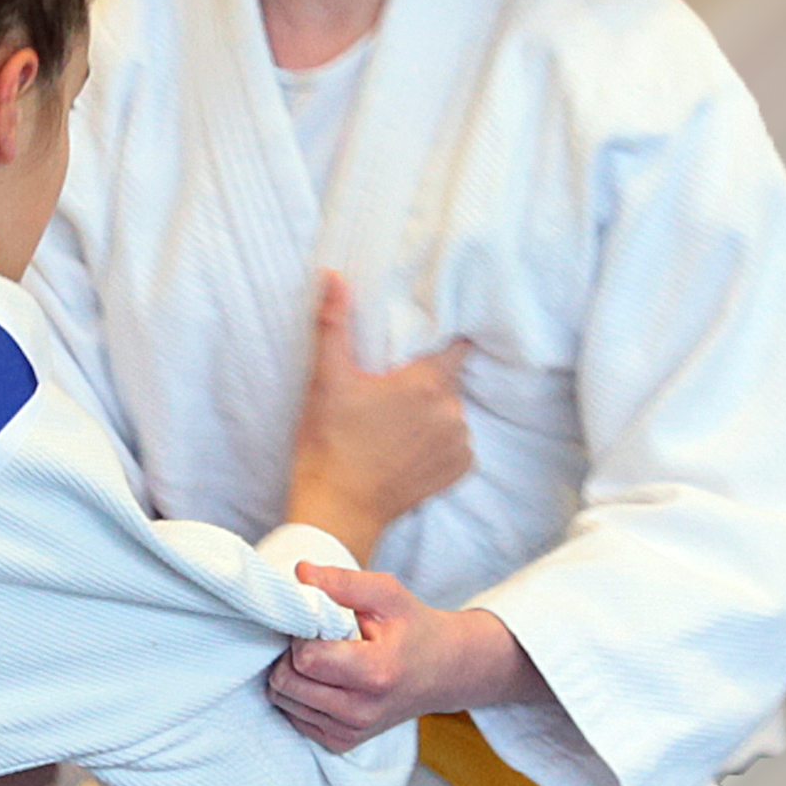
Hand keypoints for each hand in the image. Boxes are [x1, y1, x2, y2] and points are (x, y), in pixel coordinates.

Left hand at [270, 567, 544, 747]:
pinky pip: (294, 718)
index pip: (306, 658)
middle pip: (288, 682)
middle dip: (289, 656)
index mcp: (376, 672)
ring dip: (290, 675)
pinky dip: (299, 696)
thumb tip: (300, 573)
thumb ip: (343, 582)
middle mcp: (362, 710)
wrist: (443, 672)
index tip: (317, 626)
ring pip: (284, 701)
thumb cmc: (412, 628)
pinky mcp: (342, 743)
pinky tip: (323, 681)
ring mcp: (351, 731)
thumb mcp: (388, 595)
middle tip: (313, 641)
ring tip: (320, 659)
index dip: (301, 636)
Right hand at [284, 275, 471, 558]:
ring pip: (451, 413)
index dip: (439, 342)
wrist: (338, 510)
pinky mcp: (459, 471)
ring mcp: (458, 443)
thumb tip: (333, 275)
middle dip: (424, 385)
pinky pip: (457, 445)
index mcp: (426, 382)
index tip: (419, 349)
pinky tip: (408, 452)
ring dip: (432, 416)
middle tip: (389, 398)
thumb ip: (334, 324)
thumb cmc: (328, 444)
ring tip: (395, 429)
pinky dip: (439, 446)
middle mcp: (451, 411)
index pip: (454, 345)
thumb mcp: (326, 379)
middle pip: (447, 382)